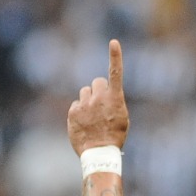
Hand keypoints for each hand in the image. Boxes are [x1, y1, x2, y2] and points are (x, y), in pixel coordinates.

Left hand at [68, 39, 129, 154]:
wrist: (99, 152)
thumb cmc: (114, 136)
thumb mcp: (122, 118)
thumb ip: (114, 102)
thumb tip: (106, 97)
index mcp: (115, 98)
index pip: (115, 72)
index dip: (115, 56)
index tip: (114, 42)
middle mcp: (99, 98)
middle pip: (97, 82)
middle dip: (99, 90)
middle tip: (101, 104)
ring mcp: (85, 104)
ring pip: (85, 92)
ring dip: (88, 100)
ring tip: (92, 116)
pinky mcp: (73, 111)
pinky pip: (76, 104)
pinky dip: (79, 111)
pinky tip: (84, 123)